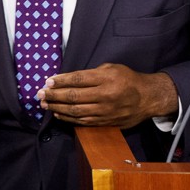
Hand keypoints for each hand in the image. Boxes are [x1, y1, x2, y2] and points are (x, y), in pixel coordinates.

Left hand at [37, 63, 177, 127]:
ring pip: (76, 111)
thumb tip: (67, 79)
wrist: (148, 98)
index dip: (60, 81)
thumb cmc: (127, 79)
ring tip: (45, 104)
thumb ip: (91, 73)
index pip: (77, 80)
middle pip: (74, 96)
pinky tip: (58, 114)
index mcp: (106, 78)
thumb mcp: (111, 68)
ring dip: (57, 108)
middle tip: (40, 94)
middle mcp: (105, 96)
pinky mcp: (106, 122)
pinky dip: (68, 118)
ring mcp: (105, 111)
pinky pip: (83, 121)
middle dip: (54, 95)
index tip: (47, 81)